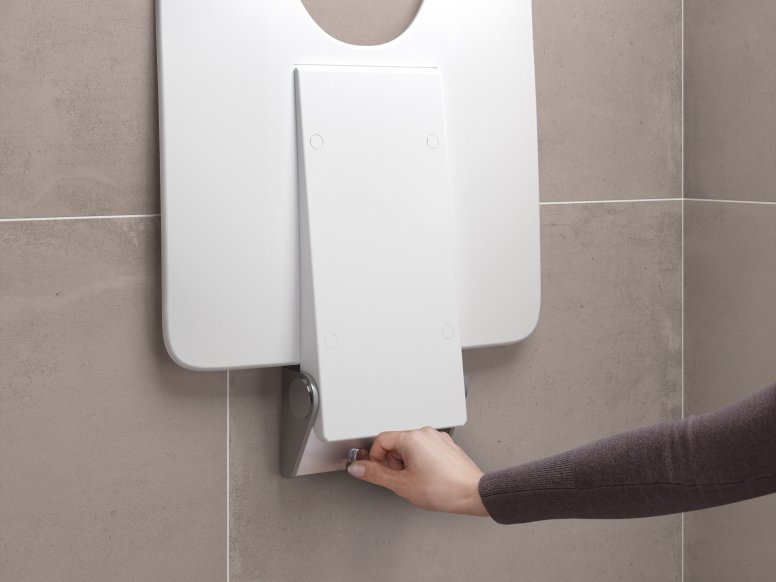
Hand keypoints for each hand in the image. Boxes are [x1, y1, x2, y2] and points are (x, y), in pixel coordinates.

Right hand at [347, 427, 488, 516]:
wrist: (473, 493)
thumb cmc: (443, 489)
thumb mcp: (402, 485)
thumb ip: (376, 474)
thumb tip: (358, 468)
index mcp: (412, 437)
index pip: (381, 440)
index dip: (375, 457)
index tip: (378, 470)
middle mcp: (425, 433)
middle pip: (395, 443)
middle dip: (393, 462)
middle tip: (402, 479)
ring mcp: (437, 438)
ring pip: (410, 447)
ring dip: (407, 463)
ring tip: (418, 480)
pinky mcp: (446, 445)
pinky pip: (425, 449)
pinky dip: (421, 462)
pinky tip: (429, 477)